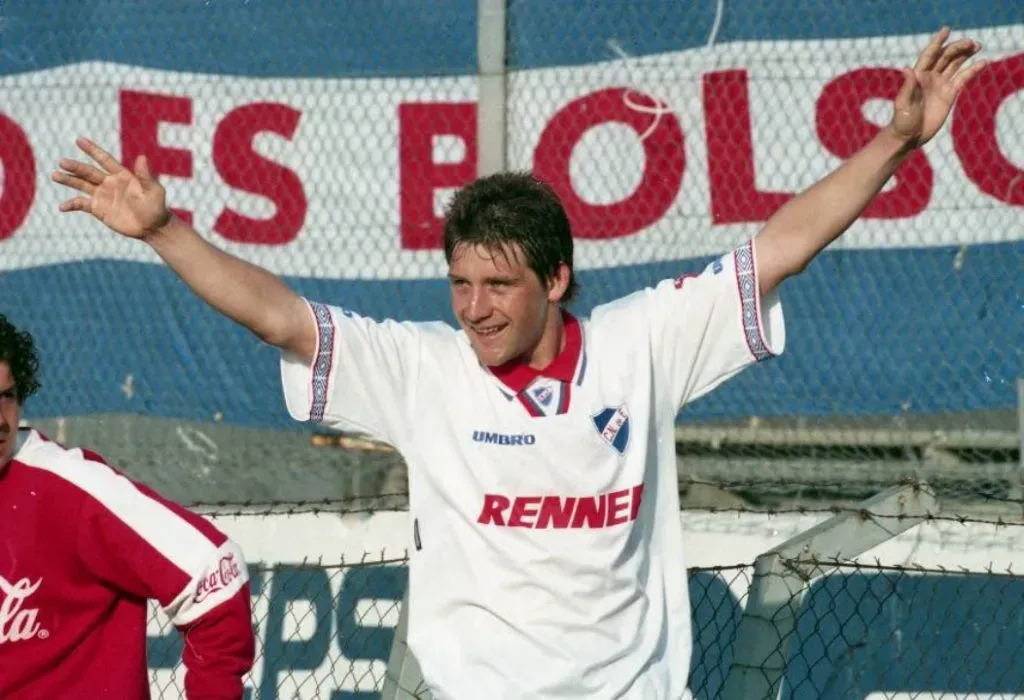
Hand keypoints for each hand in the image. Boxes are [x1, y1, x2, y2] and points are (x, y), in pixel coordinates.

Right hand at [52, 137, 171, 239]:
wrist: (153, 228)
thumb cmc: (156, 207)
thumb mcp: (153, 191)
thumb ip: (145, 176)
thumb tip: (142, 157)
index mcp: (121, 175)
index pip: (104, 159)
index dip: (92, 150)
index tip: (79, 140)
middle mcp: (109, 183)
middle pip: (88, 172)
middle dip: (75, 167)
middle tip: (62, 162)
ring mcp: (102, 195)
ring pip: (81, 185)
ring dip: (68, 180)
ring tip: (54, 175)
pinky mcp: (98, 209)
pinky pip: (81, 204)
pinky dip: (71, 205)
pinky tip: (62, 207)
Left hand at [889, 27, 987, 148]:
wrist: (909, 136)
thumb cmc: (902, 120)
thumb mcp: (903, 103)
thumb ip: (907, 87)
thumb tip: (907, 69)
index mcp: (917, 76)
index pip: (929, 54)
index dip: (937, 42)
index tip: (946, 30)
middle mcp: (930, 77)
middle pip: (946, 56)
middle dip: (957, 47)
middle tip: (970, 42)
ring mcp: (941, 84)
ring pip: (955, 64)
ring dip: (966, 54)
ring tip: (978, 45)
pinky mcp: (950, 94)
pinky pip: (963, 78)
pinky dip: (972, 70)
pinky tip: (982, 63)